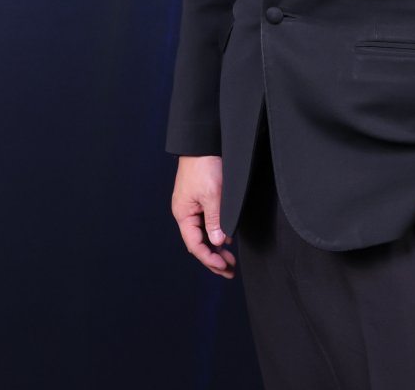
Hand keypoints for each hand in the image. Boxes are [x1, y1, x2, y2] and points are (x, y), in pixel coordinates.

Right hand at [171, 155, 235, 278]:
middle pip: (198, 242)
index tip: (223, 267)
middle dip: (213, 258)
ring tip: (230, 261)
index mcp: (183, 214)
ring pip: (203, 234)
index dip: (208, 258)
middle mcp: (186, 213)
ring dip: (216, 248)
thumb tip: (217, 243)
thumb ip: (215, 220)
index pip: (194, 244)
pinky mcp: (200, 200)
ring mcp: (192, 207)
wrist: (202, 143)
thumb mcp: (213, 195)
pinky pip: (207, 224)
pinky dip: (216, 234)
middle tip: (229, 271)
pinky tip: (226, 240)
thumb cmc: (204, 165)